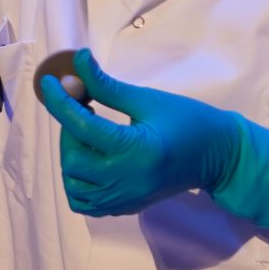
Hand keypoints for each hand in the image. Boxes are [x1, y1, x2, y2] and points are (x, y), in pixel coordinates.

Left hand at [36, 50, 268, 233]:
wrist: (218, 157)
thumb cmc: (189, 122)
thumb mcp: (148, 99)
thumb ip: (107, 86)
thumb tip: (76, 62)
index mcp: (136, 150)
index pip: (82, 125)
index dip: (60, 100)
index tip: (49, 82)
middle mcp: (126, 180)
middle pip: (73, 157)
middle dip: (69, 128)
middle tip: (83, 105)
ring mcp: (125, 198)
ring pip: (73, 183)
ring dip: (71, 155)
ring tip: (89, 132)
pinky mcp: (125, 207)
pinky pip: (85, 202)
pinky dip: (78, 181)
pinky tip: (91, 157)